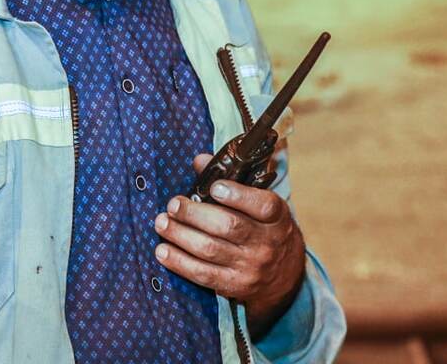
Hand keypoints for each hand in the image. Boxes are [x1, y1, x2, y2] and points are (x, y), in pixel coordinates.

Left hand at [153, 153, 305, 338]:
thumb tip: (199, 160)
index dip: (238, 195)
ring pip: (211, 250)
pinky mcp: (235, 285)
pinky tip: (162, 250)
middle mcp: (266, 243)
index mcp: (276, 217)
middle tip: (173, 204)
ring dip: (180, 235)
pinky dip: (179, 262)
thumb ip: (230, 180)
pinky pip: (203, 274)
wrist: (285, 274)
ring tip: (161, 222)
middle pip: (229, 226)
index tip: (214, 188)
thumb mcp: (258, 203)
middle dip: (195, 214)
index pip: (263, 205)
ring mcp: (251, 267)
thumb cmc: (263, 228)